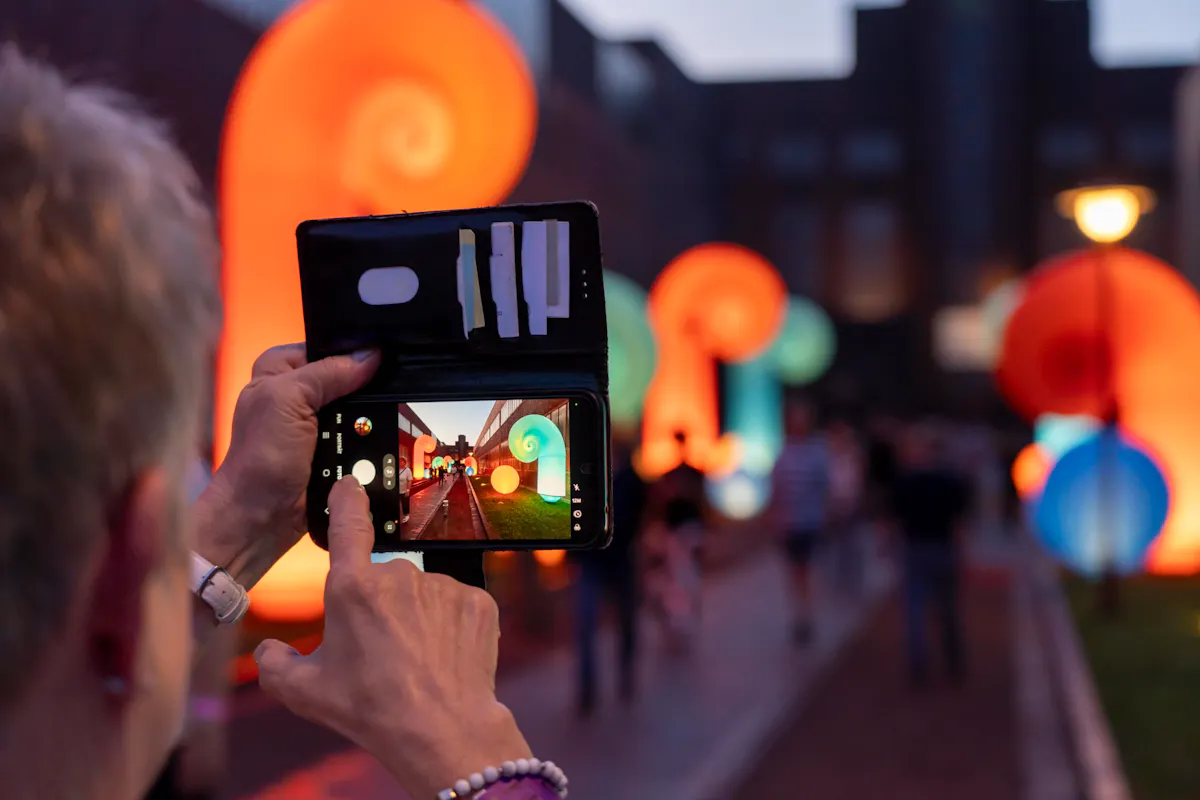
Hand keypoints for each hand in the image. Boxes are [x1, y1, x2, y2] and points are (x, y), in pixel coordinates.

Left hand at [193, 344, 379, 587]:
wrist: (263, 517)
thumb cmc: (263, 455)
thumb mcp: (288, 401)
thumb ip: (328, 374)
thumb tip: (373, 354)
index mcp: (279, 369)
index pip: (325, 346)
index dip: (351, 348)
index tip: (385, 350)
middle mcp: (299, 392)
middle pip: (347, 376)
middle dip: (369, 383)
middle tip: (402, 379)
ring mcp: (318, 423)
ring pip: (359, 406)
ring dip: (375, 412)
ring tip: (405, 406)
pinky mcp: (335, 449)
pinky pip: (363, 434)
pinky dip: (375, 436)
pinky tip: (395, 430)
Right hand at [254, 478, 530, 798]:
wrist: (441, 729)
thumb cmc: (370, 709)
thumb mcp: (305, 691)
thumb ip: (276, 663)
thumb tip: (270, 649)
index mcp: (354, 587)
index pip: (348, 525)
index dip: (346, 501)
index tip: (348, 486)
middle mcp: (400, 575)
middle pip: (385, 580)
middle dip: (381, 607)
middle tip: (382, 650)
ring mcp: (444, 586)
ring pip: (424, 594)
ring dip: (418, 618)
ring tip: (415, 660)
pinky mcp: (478, 601)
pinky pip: (457, 605)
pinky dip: (450, 626)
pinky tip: (443, 657)